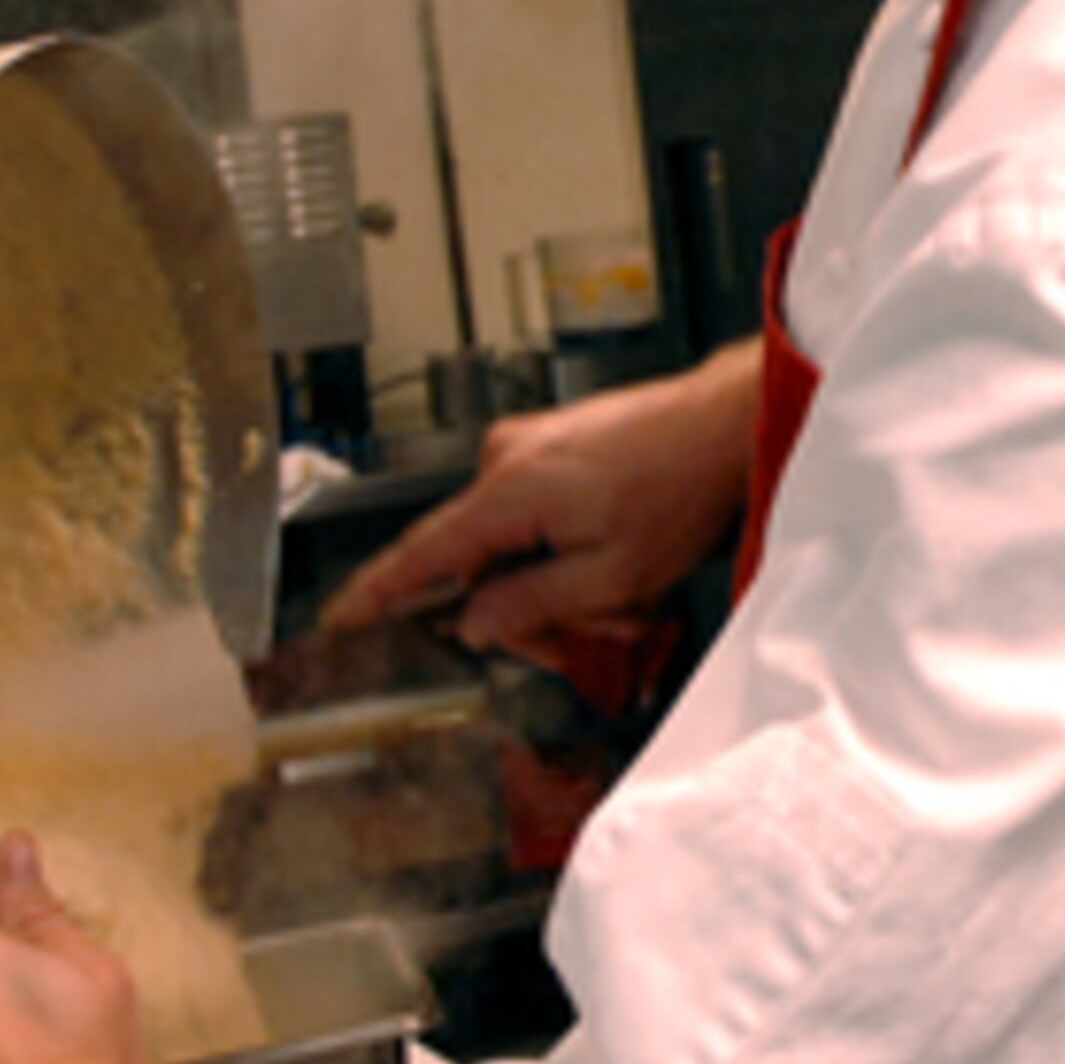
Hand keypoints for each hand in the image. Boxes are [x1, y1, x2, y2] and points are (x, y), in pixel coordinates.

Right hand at [322, 341, 763, 657]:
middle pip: (474, 560)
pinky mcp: (549, 445)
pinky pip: (529, 513)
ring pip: (508, 542)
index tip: (342, 616)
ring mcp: (526, 447)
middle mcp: (504, 459)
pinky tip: (606, 565)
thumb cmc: (680, 488)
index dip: (379, 593)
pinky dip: (557, 549)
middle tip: (577, 641)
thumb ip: (532, 604)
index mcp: (509, 492)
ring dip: (549, 581)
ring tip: (616, 603)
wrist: (723, 423)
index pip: (422, 554)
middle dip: (518, 610)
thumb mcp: (612, 576)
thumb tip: (474, 623)